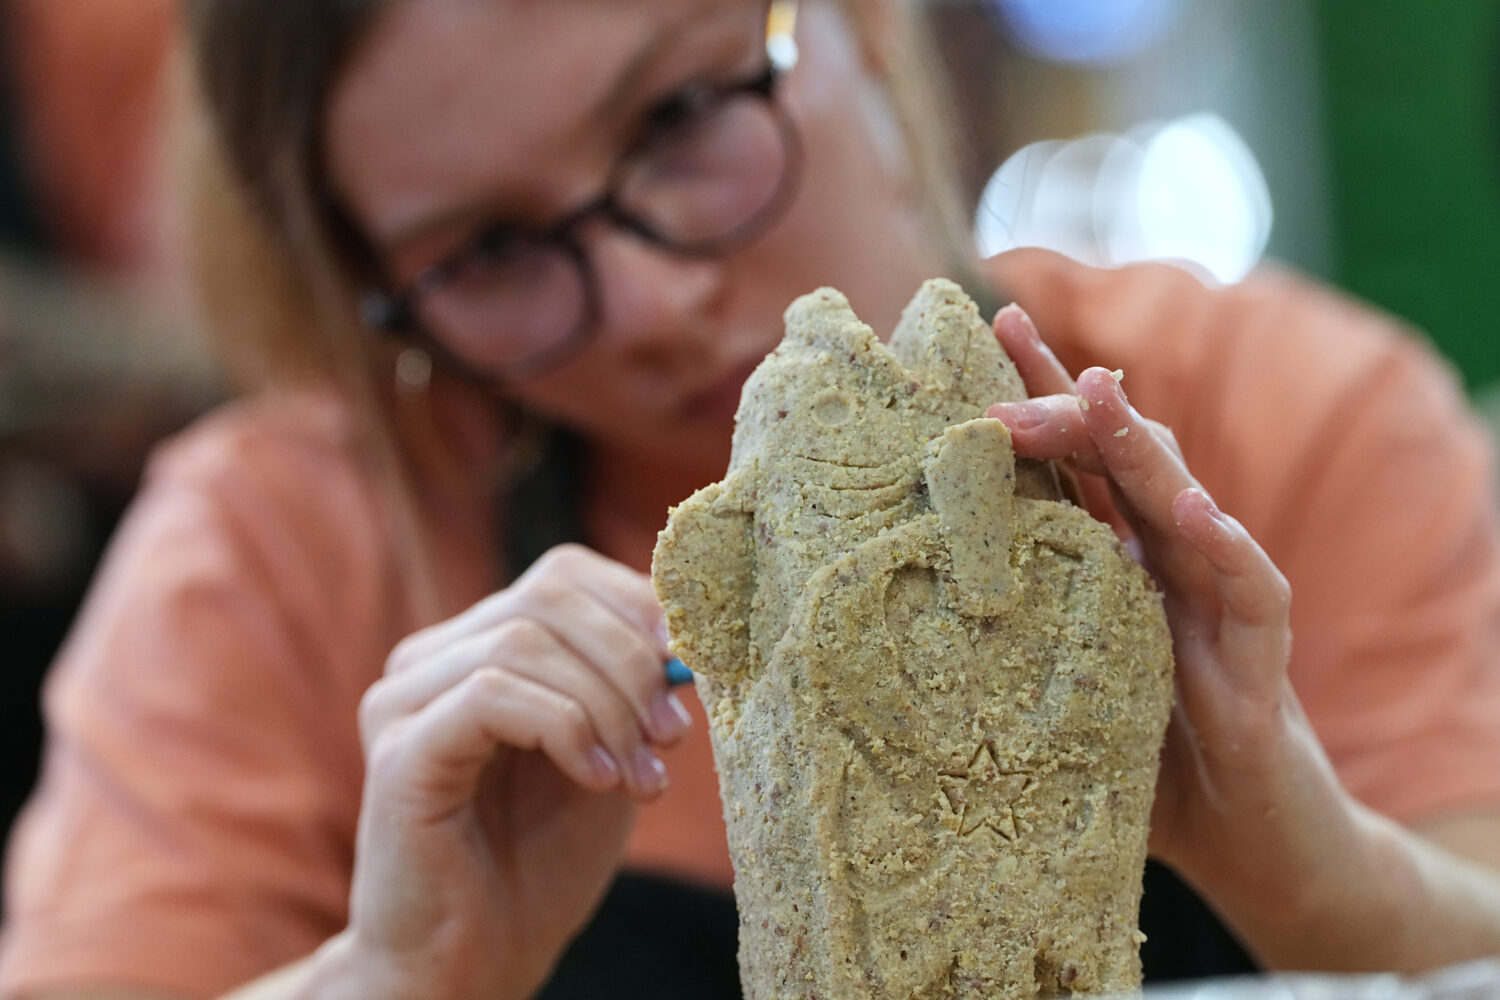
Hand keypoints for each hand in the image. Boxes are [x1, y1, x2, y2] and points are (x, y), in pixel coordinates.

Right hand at [329, 544, 692, 999]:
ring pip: (526, 640)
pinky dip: (564, 729)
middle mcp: (431, 658)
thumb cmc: (541, 859)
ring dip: (607, 705)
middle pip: (549, 596)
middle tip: (674, 732)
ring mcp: (404, 699)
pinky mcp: (400, 750)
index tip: (693, 668)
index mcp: (478, 646)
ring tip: (642, 776)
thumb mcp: (611, 751)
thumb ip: (636, 687)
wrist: (476, 961)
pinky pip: (493, 694)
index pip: (564, 575)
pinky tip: (596, 781)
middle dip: (631, 660)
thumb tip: (692, 629)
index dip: (639, 607)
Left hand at [986, 306, 1367, 961]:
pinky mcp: (1261, 668)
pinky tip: (1195, 510)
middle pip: (1120, 463)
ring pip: (1184, 505)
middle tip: (1006, 346)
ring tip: (1101, 388)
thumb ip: (995, 656)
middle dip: (1067, 402)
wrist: (1248, 851)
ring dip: (1141, 446)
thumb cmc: (1142, 769)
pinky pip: (1251, 594)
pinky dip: (1227, 550)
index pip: (1072, 468)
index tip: (985, 333)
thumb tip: (877, 632)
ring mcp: (1216, 610)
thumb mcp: (1050, 701)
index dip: (1035, 401)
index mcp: (1113, 570)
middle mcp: (1165, 571)